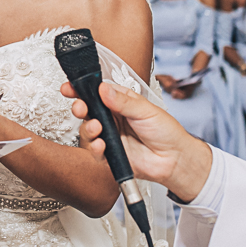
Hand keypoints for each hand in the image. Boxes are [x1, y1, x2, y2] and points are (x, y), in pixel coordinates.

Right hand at [63, 78, 210, 202]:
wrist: (174, 159)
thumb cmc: (165, 131)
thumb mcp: (146, 110)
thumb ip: (123, 101)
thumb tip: (103, 89)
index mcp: (119, 102)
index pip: (96, 92)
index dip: (81, 89)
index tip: (70, 87)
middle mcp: (112, 119)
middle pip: (87, 111)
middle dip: (79, 107)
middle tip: (80, 107)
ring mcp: (109, 137)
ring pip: (87, 131)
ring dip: (87, 128)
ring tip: (96, 127)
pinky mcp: (109, 155)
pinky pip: (94, 152)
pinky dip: (94, 148)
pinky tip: (101, 145)